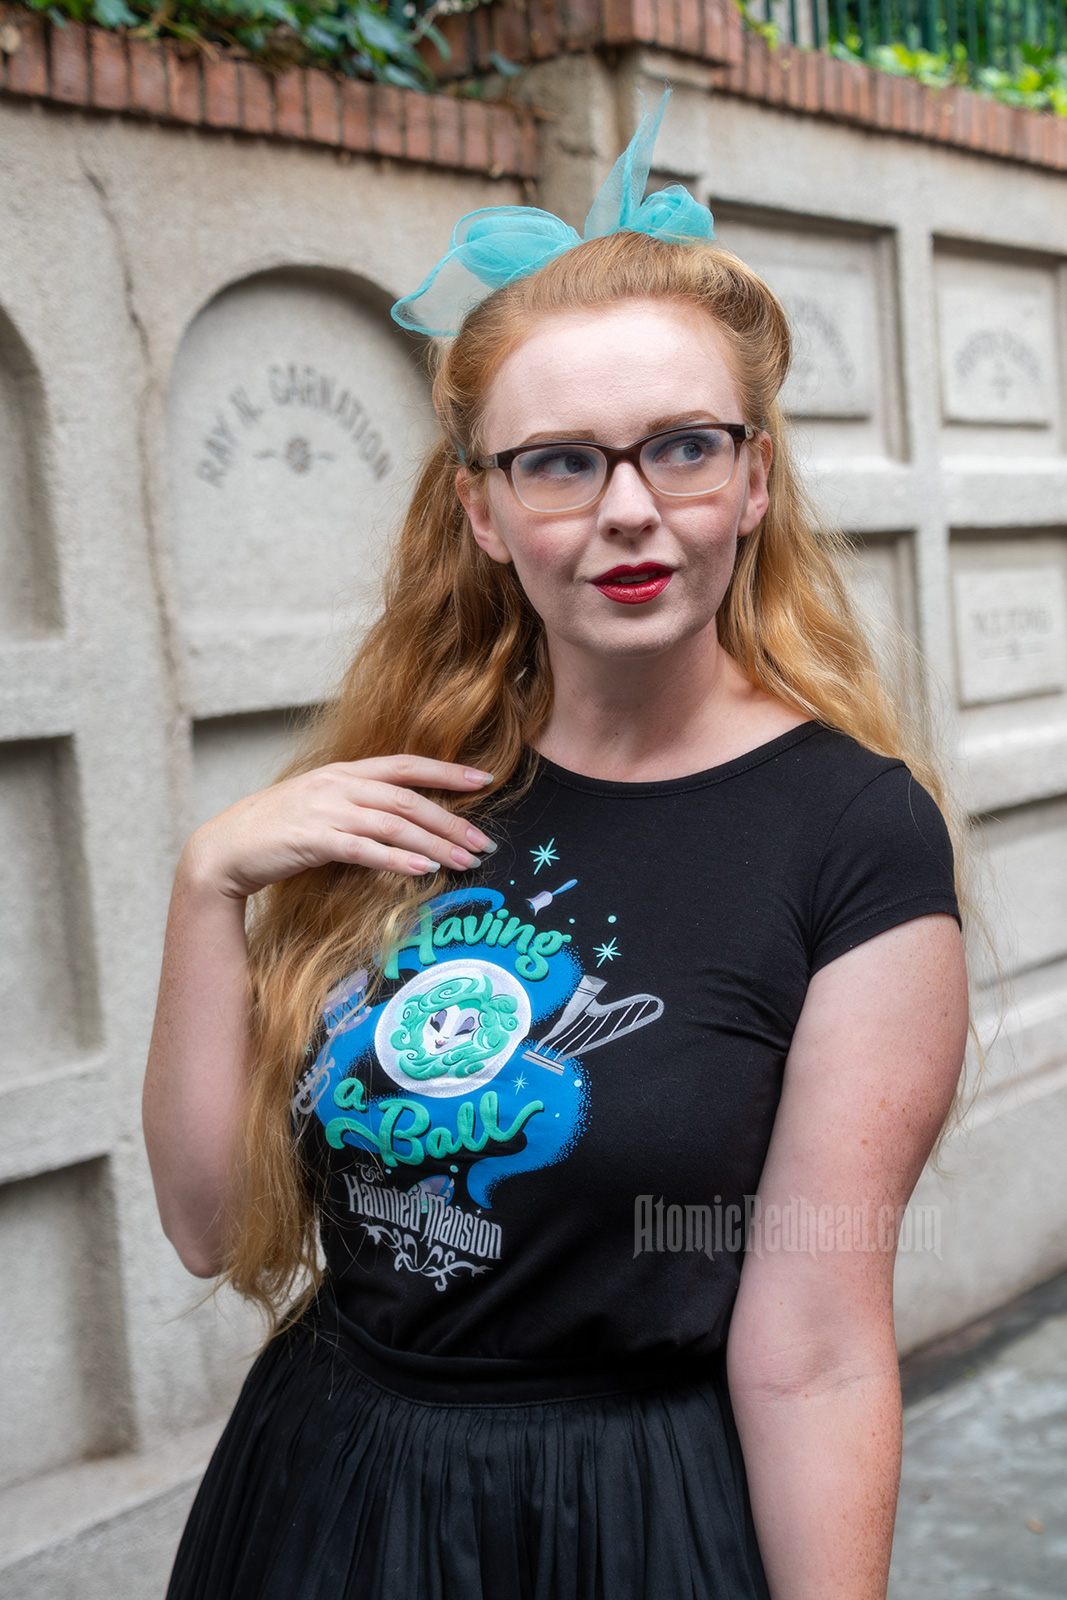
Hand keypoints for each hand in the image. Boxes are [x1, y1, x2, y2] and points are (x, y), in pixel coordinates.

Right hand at [181, 756, 495, 899]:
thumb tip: (404, 822)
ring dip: (433, 843)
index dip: (446, 770)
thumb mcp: (321, 806)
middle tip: (484, 842)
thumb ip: (359, 806)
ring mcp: (325, 810)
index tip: (484, 780)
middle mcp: (338, 785)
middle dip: (451, 821)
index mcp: (343, 771)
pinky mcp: (312, 839)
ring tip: (464, 861)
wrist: (224, 849)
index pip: (405, 764)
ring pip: (393, 824)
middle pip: (407, 799)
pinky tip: (421, 870)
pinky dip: (395, 859)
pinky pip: (363, 848)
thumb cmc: (276, 832)